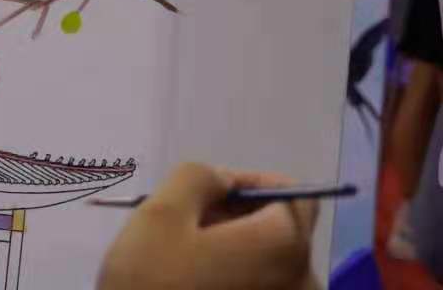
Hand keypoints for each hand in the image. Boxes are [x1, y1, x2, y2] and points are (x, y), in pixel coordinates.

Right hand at [97, 162, 319, 289]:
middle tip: (188, 220)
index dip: (252, 182)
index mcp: (286, 245)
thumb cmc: (151, 283)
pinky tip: (194, 282)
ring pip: (270, 264)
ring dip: (234, 250)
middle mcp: (303, 283)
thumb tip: (224, 181)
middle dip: (238, 217)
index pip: (295, 194)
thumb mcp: (161, 214)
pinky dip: (235, 280)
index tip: (209, 190)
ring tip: (185, 256)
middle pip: (282, 230)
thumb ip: (200, 177)